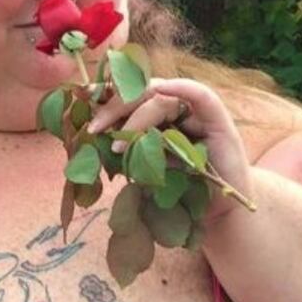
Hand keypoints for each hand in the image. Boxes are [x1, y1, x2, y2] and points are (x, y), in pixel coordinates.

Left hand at [88, 78, 254, 223]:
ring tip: (118, 145)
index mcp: (158, 115)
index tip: (81, 97)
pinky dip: (182, 88)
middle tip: (94, 128)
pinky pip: (201, 96)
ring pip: (162, 98)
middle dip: (114, 107)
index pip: (130, 95)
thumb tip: (93, 139)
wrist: (217, 213)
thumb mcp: (145, 168)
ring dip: (136, 118)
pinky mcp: (219, 121)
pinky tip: (164, 89)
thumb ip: (126, 150)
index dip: (106, 93)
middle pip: (142, 93)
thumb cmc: (181, 190)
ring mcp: (198, 113)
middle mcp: (177, 108)